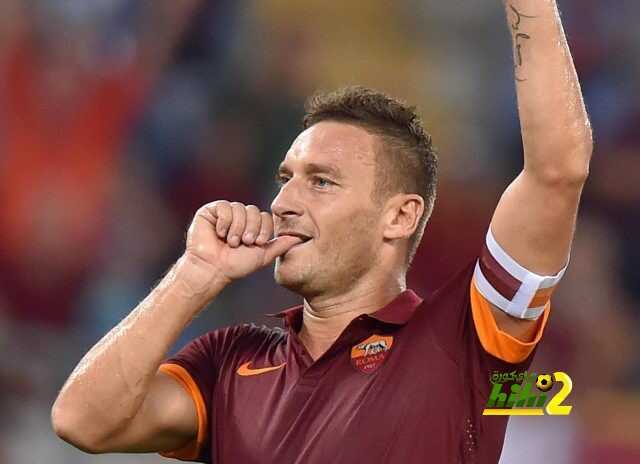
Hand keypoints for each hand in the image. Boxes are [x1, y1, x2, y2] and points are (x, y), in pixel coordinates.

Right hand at [180, 201, 302, 288]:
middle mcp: (239, 217)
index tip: (257, 243)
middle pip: (254, 211)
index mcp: (252, 226)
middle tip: (244, 243)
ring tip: (231, 242)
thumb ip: (281, 245)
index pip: (265, 216)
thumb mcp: (263, 255)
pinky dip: (224, 222)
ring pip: (239, 208)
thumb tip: (301, 237)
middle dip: (251, 229)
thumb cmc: (235, 265)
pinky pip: (224, 207)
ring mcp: (225, 213)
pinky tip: (219, 234)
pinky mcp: (210, 211)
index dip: (264, 229)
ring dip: (237, 228)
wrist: (213, 269)